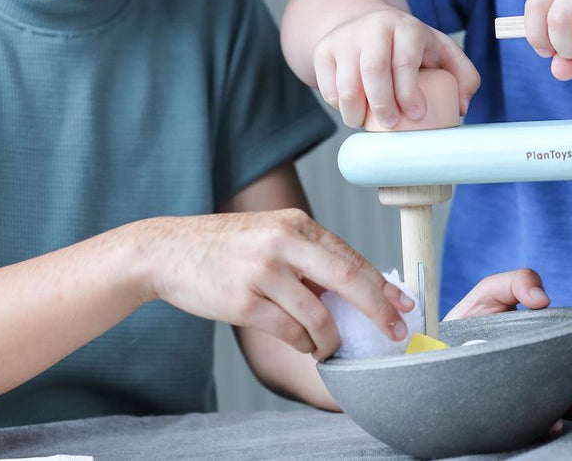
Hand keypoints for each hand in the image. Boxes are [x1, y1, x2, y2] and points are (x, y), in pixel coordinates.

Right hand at [138, 209, 414, 360]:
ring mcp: (262, 272)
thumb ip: (308, 257)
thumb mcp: (270, 235)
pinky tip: (305, 346)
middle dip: (377, 310)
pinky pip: (290, 332)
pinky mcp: (242, 301)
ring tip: (331, 348)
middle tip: (393, 331)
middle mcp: (282, 242)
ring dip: (332, 340)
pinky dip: (304, 345)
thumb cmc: (225, 247)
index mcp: (295, 223)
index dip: (383, 285)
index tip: (404, 304)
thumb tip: (356, 292)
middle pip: (347, 279)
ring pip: (318, 316)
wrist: (167, 251)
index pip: (351, 257)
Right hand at [312, 7, 479, 127]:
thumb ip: (463, 75)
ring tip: (368, 123)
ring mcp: (344, 37)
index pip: (404, 62)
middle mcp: (373, 27)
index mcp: (406, 27)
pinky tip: (353, 109)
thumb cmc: (409, 46)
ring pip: (346, 84)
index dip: (410, 94)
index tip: (417, 116)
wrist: (367, 21)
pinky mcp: (323, 50)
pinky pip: (327, 87)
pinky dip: (339, 106)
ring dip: (356, 113)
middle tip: (391, 125)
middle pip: (373, 72)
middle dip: (383, 106)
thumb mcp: (441, 51)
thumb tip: (462, 107)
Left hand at [444, 268, 571, 432]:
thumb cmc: (466, 325)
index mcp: (543, 336)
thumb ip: (517, 282)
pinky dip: (553, 426)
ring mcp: (535, 393)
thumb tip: (544, 298)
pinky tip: (551, 422)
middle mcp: (544, 366)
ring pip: (571, 402)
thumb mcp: (488, 294)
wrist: (433, 359)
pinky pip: (543, 427)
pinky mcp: (520, 418)